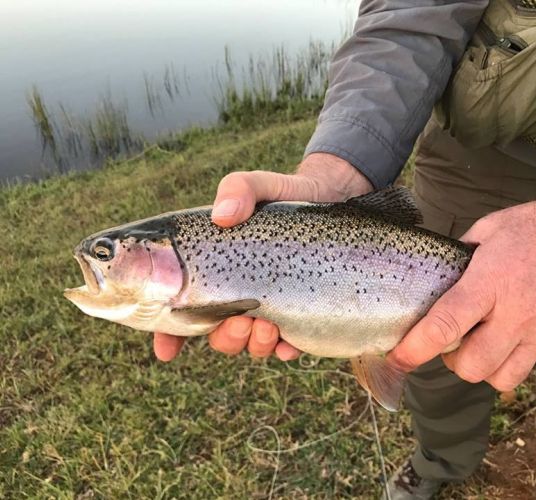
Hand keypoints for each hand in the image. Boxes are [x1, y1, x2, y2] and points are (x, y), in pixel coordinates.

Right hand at [154, 153, 372, 360]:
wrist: (330, 198)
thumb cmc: (284, 195)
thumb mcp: (260, 186)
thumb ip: (239, 189)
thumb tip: (222, 216)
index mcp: (216, 269)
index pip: (182, 307)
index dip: (169, 334)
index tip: (166, 350)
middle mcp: (237, 294)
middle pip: (217, 333)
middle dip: (225, 337)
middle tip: (241, 321)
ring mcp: (268, 307)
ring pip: (249, 343)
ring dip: (254, 343)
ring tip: (268, 326)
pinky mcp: (300, 315)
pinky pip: (287, 345)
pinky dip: (284, 349)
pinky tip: (290, 343)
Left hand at [387, 187, 535, 390]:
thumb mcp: (487, 231)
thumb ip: (458, 258)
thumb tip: (435, 275)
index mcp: (490, 282)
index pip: (445, 325)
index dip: (416, 348)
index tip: (398, 358)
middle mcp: (516, 314)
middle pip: (471, 366)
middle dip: (451, 361)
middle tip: (450, 341)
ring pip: (500, 378)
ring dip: (482, 367)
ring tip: (480, 343)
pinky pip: (527, 367)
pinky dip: (510, 359)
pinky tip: (508, 335)